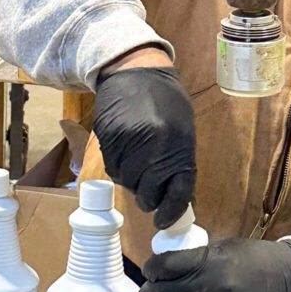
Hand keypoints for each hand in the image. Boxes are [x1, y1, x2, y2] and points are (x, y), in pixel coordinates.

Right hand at [93, 63, 195, 228]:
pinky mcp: (107, 139)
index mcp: (178, 143)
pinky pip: (113, 169)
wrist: (134, 70)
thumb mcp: (183, 129)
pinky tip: (127, 154)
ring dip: (134, 182)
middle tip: (151, 191)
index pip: (178, 191)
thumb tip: (176, 196)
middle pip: (148, 193)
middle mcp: (152, 145)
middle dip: (150, 197)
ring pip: (128, 183)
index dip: (172, 211)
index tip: (166, 221)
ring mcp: (127, 142)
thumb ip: (180, 161)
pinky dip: (121, 169)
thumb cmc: (166, 100)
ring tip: (139, 163)